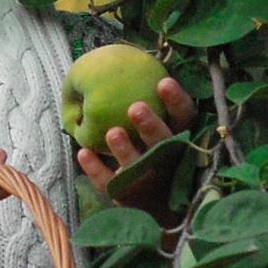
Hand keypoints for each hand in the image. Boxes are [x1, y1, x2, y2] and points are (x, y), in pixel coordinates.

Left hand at [74, 77, 198, 194]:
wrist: (161, 205)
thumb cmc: (160, 151)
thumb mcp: (168, 129)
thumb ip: (156, 104)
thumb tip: (133, 62)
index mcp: (183, 139)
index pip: (185, 119)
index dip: (176, 102)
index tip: (162, 82)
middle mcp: (170, 161)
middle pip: (164, 144)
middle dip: (150, 126)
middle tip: (135, 107)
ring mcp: (150, 181)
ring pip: (138, 167)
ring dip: (124, 150)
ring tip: (112, 132)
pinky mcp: (129, 196)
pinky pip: (111, 184)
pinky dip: (96, 170)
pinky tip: (82, 153)